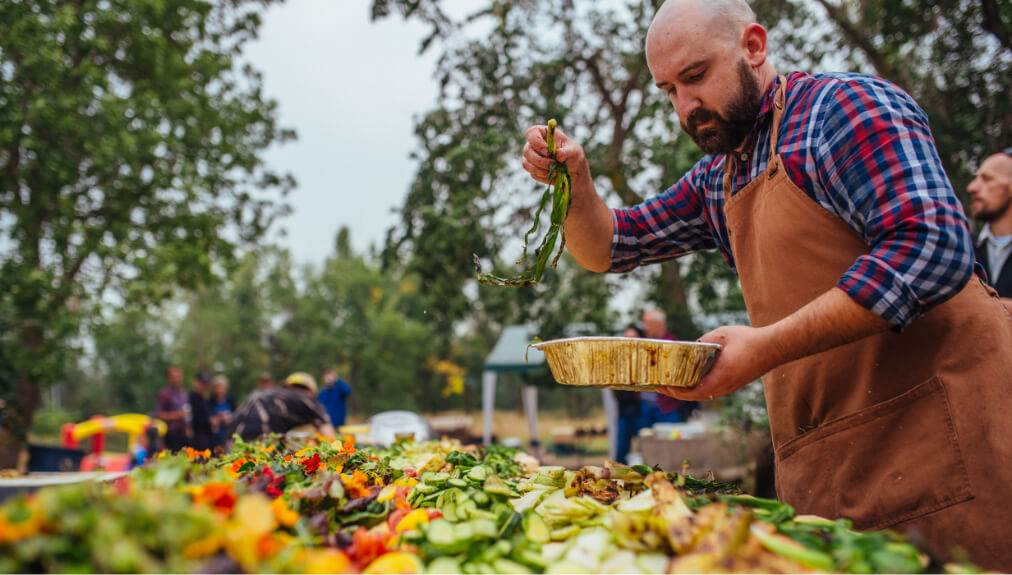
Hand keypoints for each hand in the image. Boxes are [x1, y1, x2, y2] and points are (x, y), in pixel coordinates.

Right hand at [522, 124, 585, 184]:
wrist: (573, 171)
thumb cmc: (572, 155)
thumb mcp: (574, 152)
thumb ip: (568, 152)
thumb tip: (559, 154)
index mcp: (543, 134)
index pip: (531, 133)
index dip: (536, 142)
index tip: (548, 151)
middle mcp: (533, 144)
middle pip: (527, 151)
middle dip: (540, 160)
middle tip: (553, 164)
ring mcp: (531, 157)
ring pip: (527, 164)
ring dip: (542, 170)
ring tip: (556, 171)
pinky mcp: (532, 169)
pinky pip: (533, 174)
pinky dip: (544, 176)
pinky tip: (554, 175)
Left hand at [656, 325, 781, 401]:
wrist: (775, 347)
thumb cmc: (750, 340)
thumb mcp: (721, 335)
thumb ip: (704, 341)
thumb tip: (690, 346)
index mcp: (721, 376)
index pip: (694, 391)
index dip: (676, 391)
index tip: (662, 387)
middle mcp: (725, 386)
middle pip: (696, 396)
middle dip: (676, 392)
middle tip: (659, 386)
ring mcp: (731, 386)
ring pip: (704, 394)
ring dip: (686, 391)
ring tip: (670, 383)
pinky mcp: (734, 383)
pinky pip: (712, 389)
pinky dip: (697, 387)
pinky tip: (690, 379)